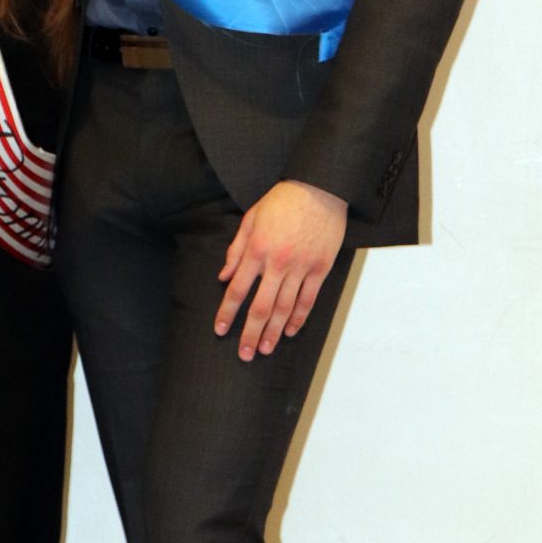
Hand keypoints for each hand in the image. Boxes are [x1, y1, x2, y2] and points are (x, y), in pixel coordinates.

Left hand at [215, 180, 346, 359]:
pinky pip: (308, 299)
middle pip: (261, 307)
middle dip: (250, 333)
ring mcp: (301, 267)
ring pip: (285, 308)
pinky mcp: (320, 268)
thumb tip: (223, 276)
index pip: (237, 290)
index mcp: (257, 250)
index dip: (227, 313)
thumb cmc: (283, 201)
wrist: (319, 188)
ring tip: (266, 349)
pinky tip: (291, 331)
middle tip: (244, 354)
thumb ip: (236, 250)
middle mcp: (277, 263)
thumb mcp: (251, 219)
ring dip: (274, 332)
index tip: (220, 330)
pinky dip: (299, 318)